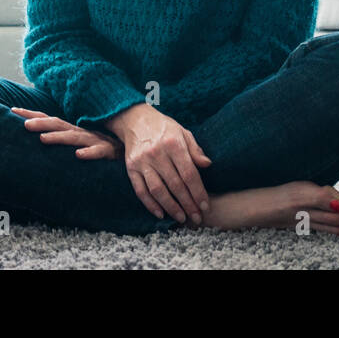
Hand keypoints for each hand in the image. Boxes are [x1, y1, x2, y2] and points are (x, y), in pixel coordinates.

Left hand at [11, 107, 123, 159]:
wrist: (135, 151)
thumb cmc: (106, 150)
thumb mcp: (83, 144)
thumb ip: (66, 141)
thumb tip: (43, 140)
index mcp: (75, 131)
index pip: (50, 121)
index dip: (33, 116)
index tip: (13, 111)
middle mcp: (83, 133)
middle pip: (59, 125)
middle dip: (41, 123)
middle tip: (23, 124)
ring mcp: (96, 141)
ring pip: (75, 137)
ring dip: (59, 137)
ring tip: (44, 139)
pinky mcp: (110, 152)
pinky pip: (99, 152)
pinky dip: (89, 153)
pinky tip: (79, 155)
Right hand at [105, 103, 211, 224]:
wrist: (135, 119)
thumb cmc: (164, 127)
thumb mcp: (183, 132)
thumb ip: (195, 149)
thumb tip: (207, 165)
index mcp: (173, 144)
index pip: (189, 173)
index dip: (198, 192)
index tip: (205, 206)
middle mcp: (157, 153)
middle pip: (175, 185)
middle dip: (188, 204)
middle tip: (197, 218)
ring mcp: (142, 162)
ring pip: (158, 190)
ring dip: (171, 207)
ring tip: (181, 218)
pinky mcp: (131, 168)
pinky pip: (140, 190)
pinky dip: (150, 205)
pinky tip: (160, 214)